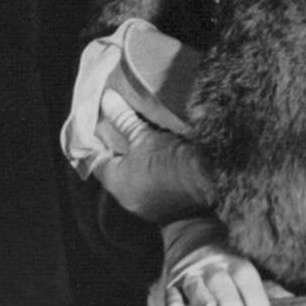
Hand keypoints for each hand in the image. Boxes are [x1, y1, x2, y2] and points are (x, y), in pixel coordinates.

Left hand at [90, 89, 212, 220]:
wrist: (210, 184)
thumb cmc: (171, 159)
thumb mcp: (146, 137)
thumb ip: (123, 120)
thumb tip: (106, 99)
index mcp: (116, 183)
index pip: (96, 160)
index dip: (97, 141)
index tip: (102, 122)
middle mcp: (128, 199)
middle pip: (116, 170)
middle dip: (119, 149)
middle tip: (123, 126)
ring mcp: (148, 205)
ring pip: (135, 178)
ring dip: (138, 161)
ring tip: (144, 137)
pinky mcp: (168, 205)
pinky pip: (152, 185)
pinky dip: (153, 171)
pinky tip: (162, 154)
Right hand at [162, 217, 273, 305]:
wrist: (191, 231)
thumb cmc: (226, 259)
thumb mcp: (247, 268)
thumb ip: (267, 287)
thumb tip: (290, 301)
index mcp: (235, 262)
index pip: (248, 278)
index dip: (257, 300)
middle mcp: (214, 266)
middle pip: (223, 283)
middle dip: (231, 305)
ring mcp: (192, 273)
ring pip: (197, 284)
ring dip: (203, 298)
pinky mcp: (173, 281)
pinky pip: (171, 290)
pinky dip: (173, 300)